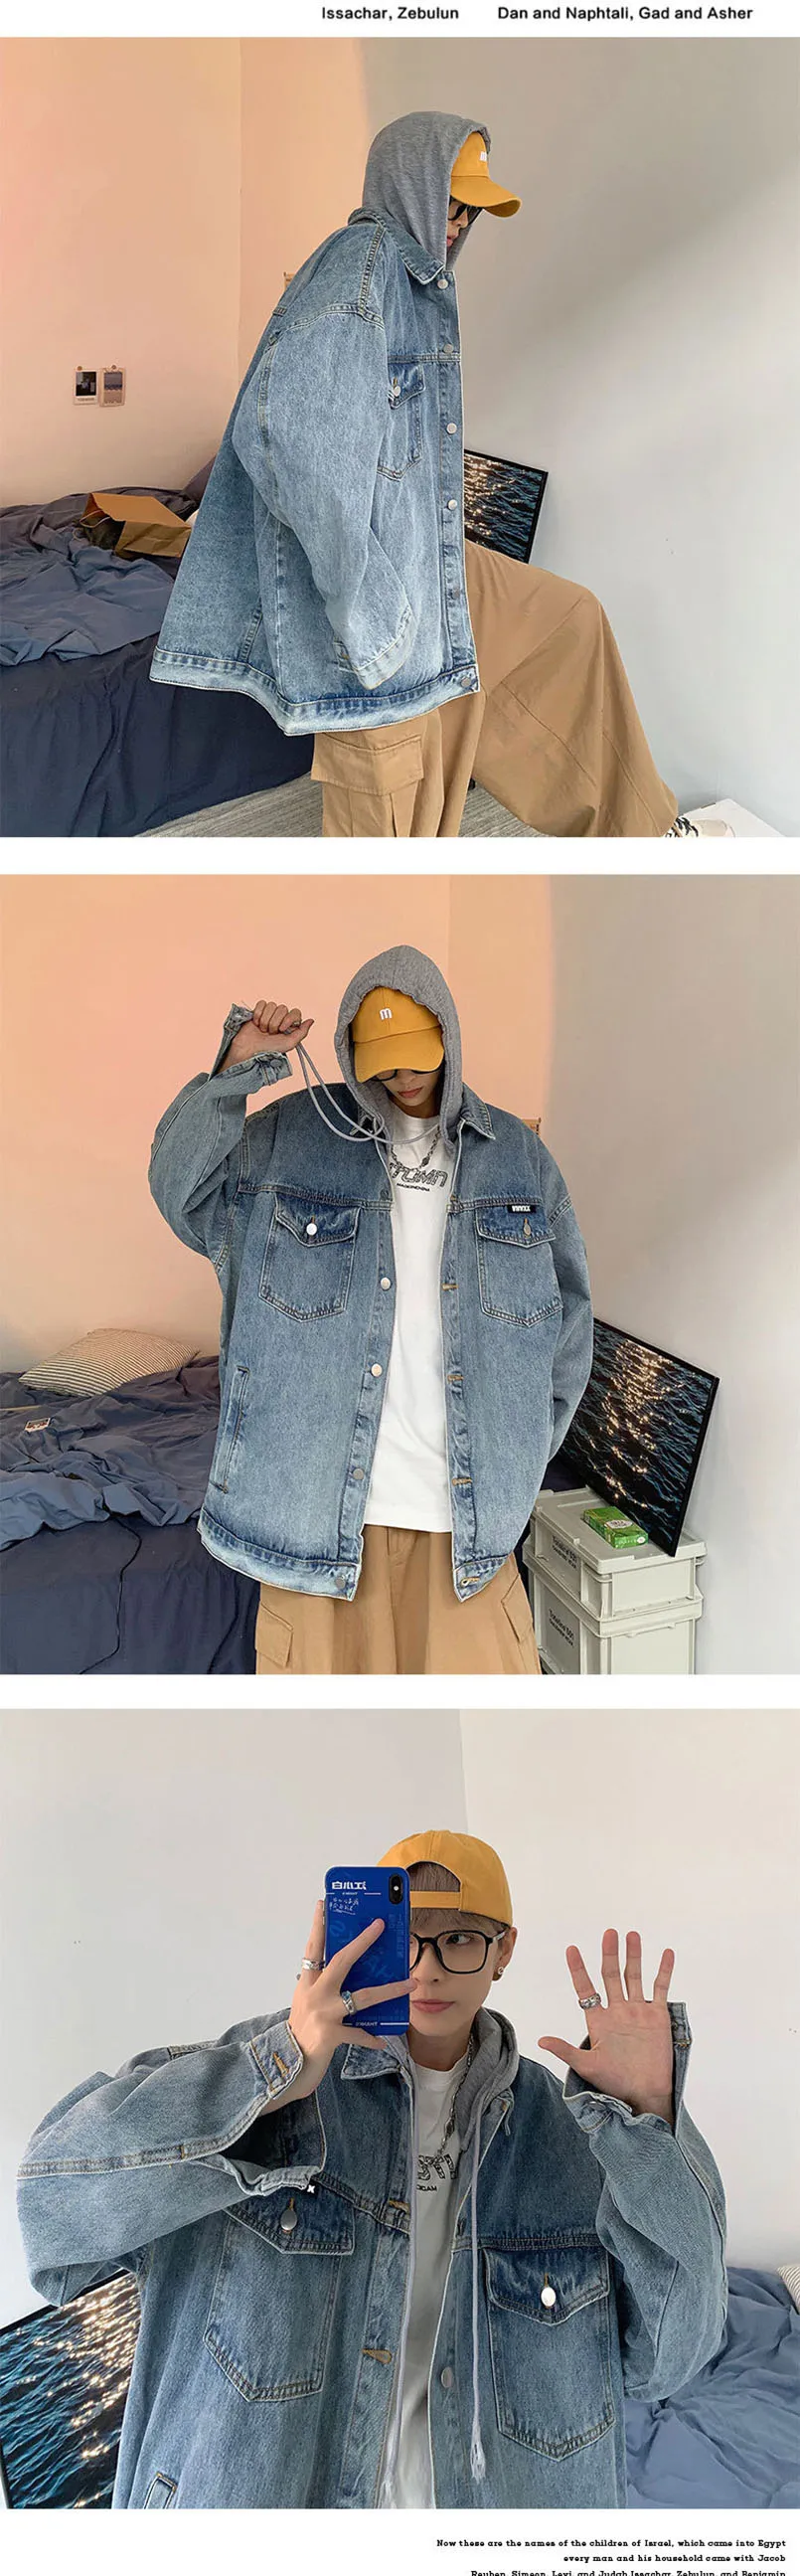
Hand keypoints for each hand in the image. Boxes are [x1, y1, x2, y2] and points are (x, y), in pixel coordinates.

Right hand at [219, 1000, 313, 1071]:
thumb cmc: (270, 1049)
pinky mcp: (258, 1011)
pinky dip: (258, 1014)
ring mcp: (269, 1014)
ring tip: (263, 1030)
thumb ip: (302, 1032)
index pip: (295, 1012)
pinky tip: (256, 1023)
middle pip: (283, 1008)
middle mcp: (281, 1018)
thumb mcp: (289, 1043)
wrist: (250, 1049)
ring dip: (266, 1020)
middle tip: (270, 1033)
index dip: (288, 1019)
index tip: (282, 1029)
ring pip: (272, 1005)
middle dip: (275, 1022)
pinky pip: (262, 1004)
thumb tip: (311, 1020)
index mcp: (290, 1024)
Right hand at [284, 1900, 411, 2101]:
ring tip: (409, 1984)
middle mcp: (313, 1994)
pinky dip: (371, 2037)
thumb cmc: (300, 2035)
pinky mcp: (331, 2035)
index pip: (312, 1948)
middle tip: (379, 1925)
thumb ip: (320, 1990)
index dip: (317, 1925)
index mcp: (306, 1984)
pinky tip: (382, 2040)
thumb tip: (347, 1978)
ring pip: (362, 1996)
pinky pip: (359, 2033)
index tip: (322, 1903)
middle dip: (361, 1942)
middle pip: (340, 1961)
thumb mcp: (305, 2005)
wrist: (285, 2067)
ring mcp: (323, 2014)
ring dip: (389, 1990)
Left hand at [538, 1930, 674, 2120]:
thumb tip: (540, 2041)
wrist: (645, 2094)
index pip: (586, 1989)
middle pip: (611, 1976)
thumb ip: (566, 2051)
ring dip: (634, 1956)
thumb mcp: (588, 2066)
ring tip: (632, 1934)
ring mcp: (638, 2012)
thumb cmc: (615, 2082)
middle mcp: (618, 2011)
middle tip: (609, 1933)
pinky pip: (660, 1989)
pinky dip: (664, 1971)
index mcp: (599, 2020)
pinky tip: (666, 1953)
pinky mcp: (657, 2017)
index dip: (578, 1970)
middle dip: (610, 1954)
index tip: (571, 1949)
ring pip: (634, 1977)